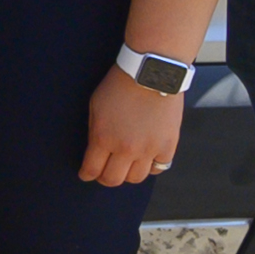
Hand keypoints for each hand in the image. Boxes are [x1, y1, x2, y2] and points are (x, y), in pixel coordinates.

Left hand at [80, 71, 183, 185]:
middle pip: (113, 180)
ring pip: (136, 178)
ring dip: (128, 174)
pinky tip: (147, 158)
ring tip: (126, 166)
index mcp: (103, 138)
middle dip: (105, 178)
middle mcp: (126, 148)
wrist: (151, 73)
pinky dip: (152, 166)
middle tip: (105, 172)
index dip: (86, 174)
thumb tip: (95, 151)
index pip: (91, 170)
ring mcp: (148, 149)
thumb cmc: (120, 85)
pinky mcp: (167, 145)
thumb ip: (95, 132)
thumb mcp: (95, 106)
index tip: (86, 174)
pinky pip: (159, 167)